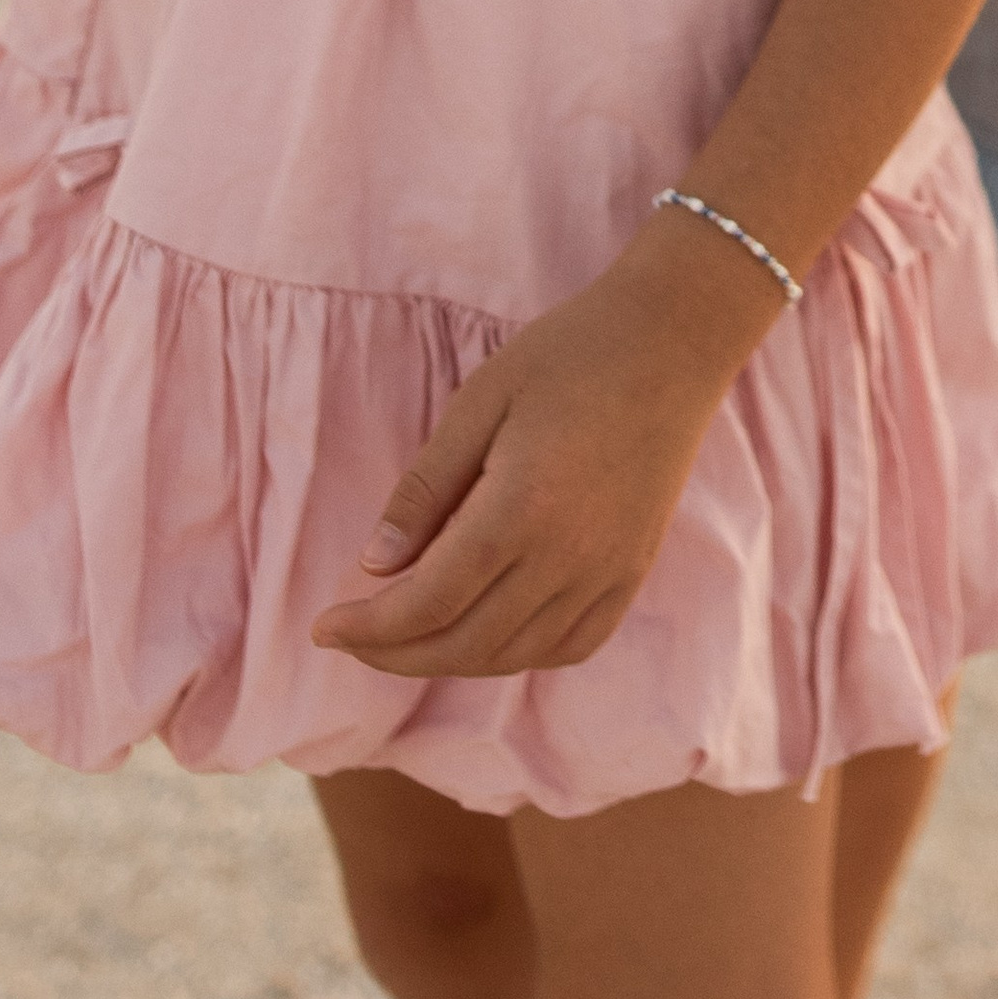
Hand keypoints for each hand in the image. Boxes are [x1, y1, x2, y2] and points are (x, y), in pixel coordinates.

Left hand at [309, 223, 772, 678]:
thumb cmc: (569, 354)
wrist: (674, 340)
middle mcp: (568, 560)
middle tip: (351, 638)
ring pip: (514, 655)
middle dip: (396, 654)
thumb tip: (374, 566)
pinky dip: (516, 653)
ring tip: (406, 634)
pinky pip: (568, 646)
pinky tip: (486, 631)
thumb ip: (425, 488)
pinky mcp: (633, 573)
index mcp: (521, 511)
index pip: (428, 603)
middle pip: (465, 644)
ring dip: (449, 658)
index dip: (368, 629)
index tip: (323, 628)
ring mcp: (608, 574)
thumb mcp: (479, 401)